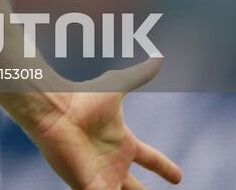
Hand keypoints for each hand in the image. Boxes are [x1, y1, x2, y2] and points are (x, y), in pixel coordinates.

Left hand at [15, 60, 180, 189]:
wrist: (57, 111)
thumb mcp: (115, 86)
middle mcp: (114, 164)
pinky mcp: (89, 187)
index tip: (179, 177)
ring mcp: (102, 177)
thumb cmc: (82, 99)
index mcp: (123, 144)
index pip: (152, 159)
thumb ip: (137, 75)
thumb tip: (158, 58)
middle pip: (135, 189)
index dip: (165, 168)